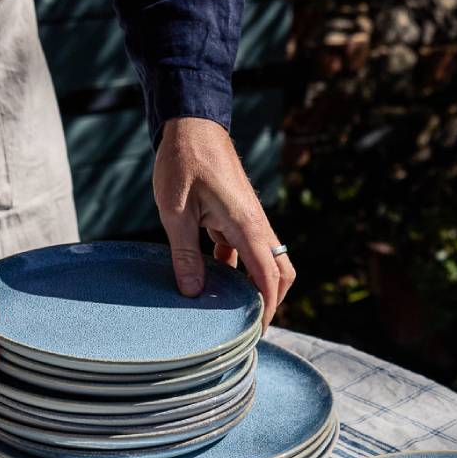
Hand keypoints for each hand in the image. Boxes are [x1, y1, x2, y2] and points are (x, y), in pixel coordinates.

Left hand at [153, 117, 294, 321]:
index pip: (269, 276)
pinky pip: (247, 249)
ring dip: (255, 285)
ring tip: (232, 310)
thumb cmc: (183, 162)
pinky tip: (213, 280)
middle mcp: (256, 224)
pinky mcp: (239, 215)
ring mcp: (250, 219)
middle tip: (250, 326)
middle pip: (281, 272)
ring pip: (266, 261)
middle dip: (272, 301)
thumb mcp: (175, 211)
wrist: (192, 125)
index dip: (267, 308)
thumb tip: (192, 293)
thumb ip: (185, 254)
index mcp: (246, 224)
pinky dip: (238, 268)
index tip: (255, 332)